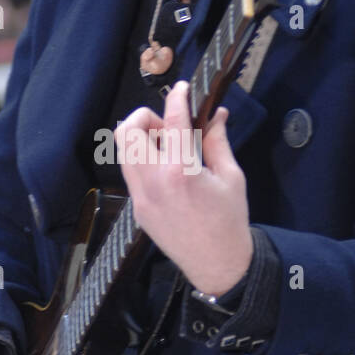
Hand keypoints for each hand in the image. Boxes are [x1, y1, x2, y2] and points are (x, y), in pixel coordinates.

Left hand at [114, 80, 253, 295]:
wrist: (218, 265)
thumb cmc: (230, 221)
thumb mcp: (231, 177)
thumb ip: (218, 142)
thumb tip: (216, 115)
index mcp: (181, 171)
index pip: (171, 121)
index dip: (177, 98)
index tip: (183, 89)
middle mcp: (153, 181)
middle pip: (127, 131)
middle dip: (145, 118)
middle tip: (168, 126)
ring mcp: (140, 197)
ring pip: (123, 152)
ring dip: (141, 139)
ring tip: (167, 146)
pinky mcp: (138, 208)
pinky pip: (131, 173)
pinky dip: (143, 160)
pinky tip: (167, 169)